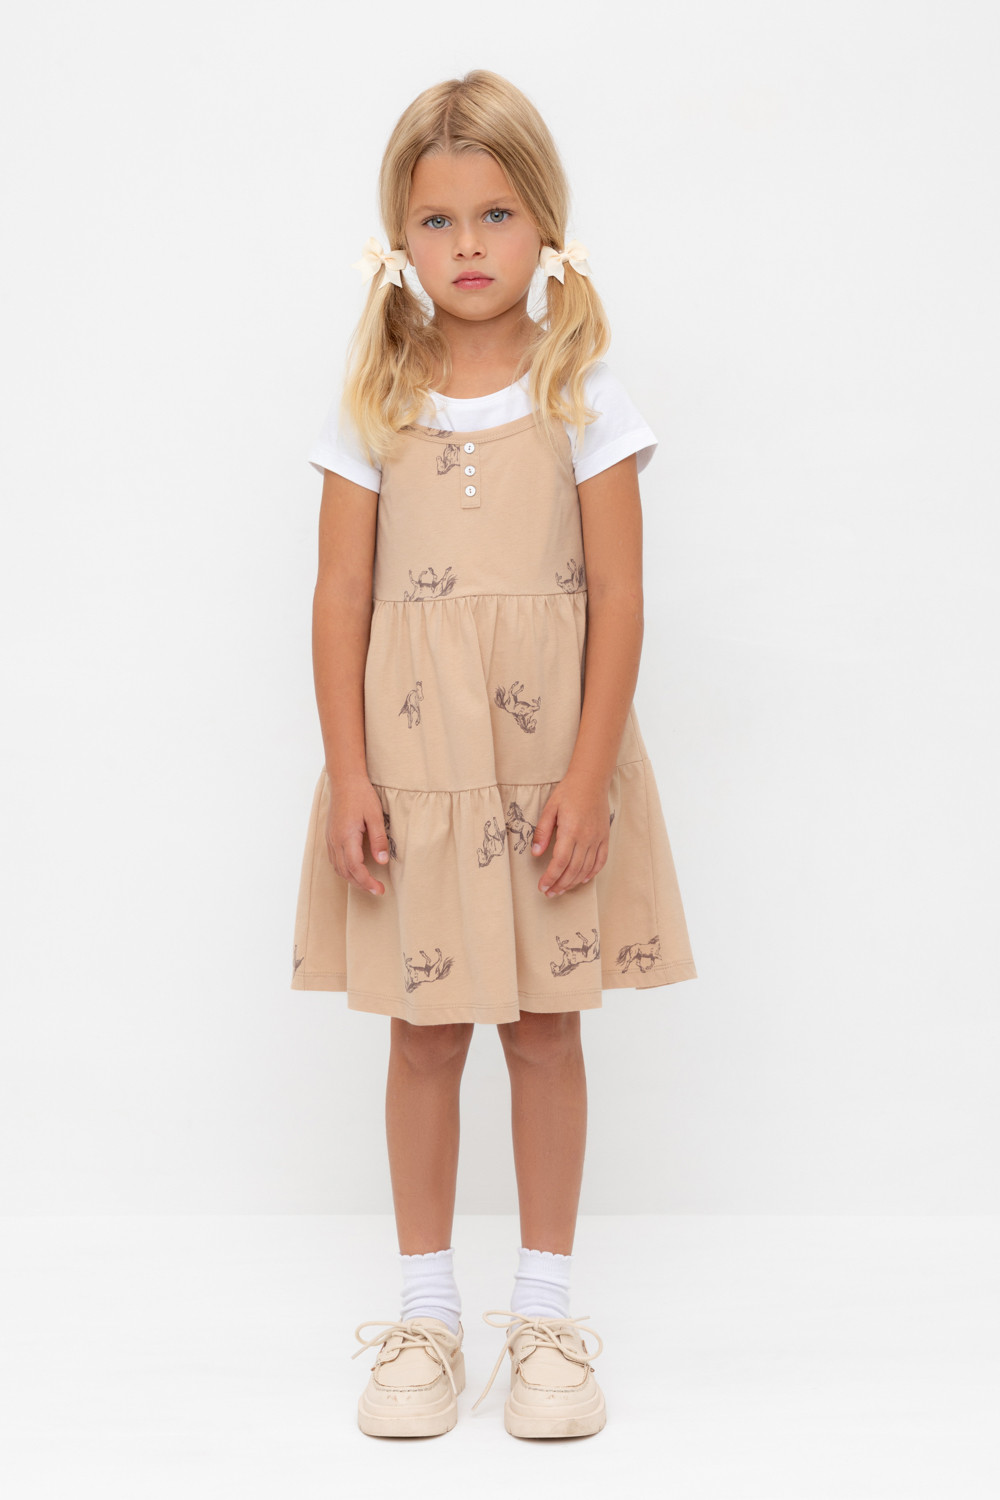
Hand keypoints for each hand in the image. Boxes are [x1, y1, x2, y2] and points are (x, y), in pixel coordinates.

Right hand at [325, 773, 390, 895]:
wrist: (345, 780)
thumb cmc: (361, 795)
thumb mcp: (375, 816)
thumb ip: (379, 840)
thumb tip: (382, 861)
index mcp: (346, 837)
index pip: (356, 868)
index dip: (367, 882)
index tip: (379, 890)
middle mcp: (335, 840)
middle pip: (345, 872)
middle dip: (361, 884)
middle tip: (377, 890)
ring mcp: (330, 839)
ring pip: (338, 868)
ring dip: (352, 879)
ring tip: (368, 883)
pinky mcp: (330, 836)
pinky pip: (334, 860)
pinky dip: (344, 869)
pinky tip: (354, 869)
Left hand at [531, 771, 611, 896]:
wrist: (591, 781)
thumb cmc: (568, 792)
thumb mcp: (550, 809)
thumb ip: (542, 832)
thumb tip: (535, 853)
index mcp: (571, 830)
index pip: (560, 862)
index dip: (550, 877)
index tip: (542, 886)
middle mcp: (586, 837)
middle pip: (573, 869)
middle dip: (560, 884)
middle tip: (549, 893)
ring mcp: (597, 838)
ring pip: (586, 868)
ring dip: (573, 882)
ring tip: (562, 889)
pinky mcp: (605, 837)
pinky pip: (601, 860)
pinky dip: (592, 873)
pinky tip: (582, 880)